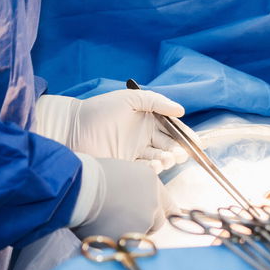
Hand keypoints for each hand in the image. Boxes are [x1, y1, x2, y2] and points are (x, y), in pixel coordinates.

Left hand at [34, 89, 187, 171]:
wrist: (73, 128)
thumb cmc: (100, 110)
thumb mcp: (131, 99)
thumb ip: (157, 102)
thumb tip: (181, 110)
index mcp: (147, 121)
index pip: (173, 129)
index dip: (186, 136)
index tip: (197, 144)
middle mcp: (144, 138)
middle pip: (169, 146)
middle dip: (178, 151)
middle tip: (180, 153)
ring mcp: (135, 153)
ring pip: (159, 159)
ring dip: (166, 160)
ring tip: (165, 159)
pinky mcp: (126, 167)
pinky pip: (145, 170)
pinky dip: (152, 170)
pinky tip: (153, 166)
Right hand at [70, 156, 176, 238]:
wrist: (77, 189)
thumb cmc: (89, 177)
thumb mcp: (120, 174)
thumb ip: (134, 190)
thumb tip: (134, 204)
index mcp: (151, 181)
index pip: (167, 203)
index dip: (162, 212)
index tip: (166, 219)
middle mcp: (154, 202)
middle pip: (158, 221)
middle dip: (145, 224)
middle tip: (124, 223)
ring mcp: (145, 221)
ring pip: (141, 234)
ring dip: (129, 233)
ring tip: (106, 223)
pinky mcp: (132, 238)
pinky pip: (127, 245)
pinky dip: (117, 242)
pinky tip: (101, 230)